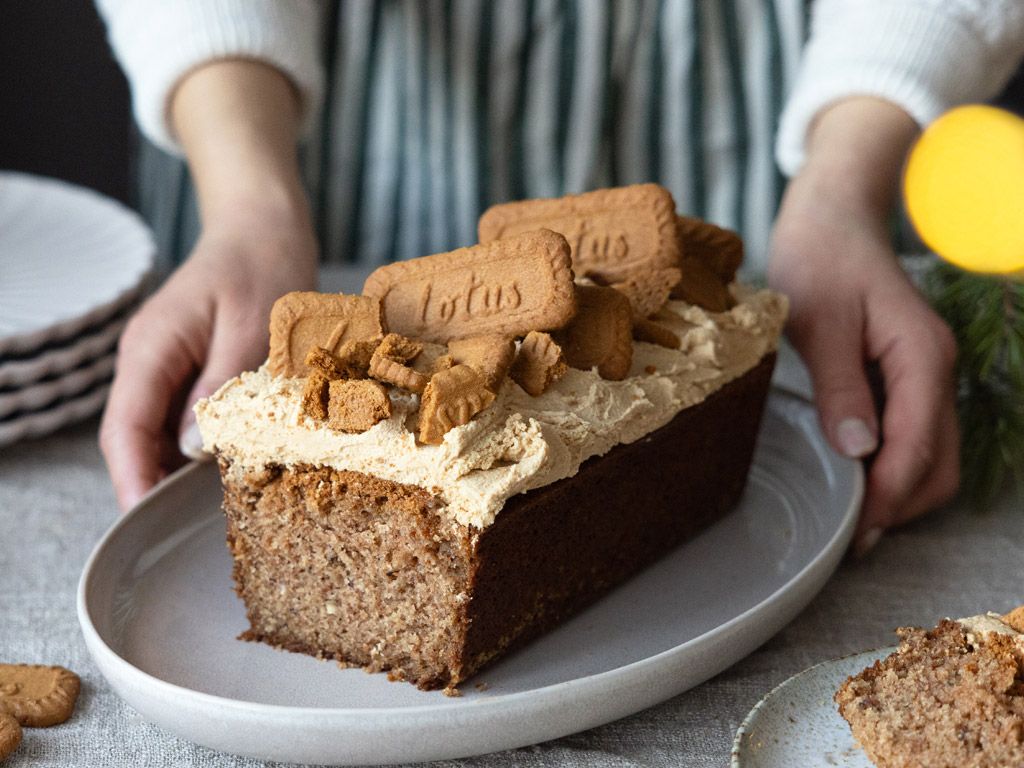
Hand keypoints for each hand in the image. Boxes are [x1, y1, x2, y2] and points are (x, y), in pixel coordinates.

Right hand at [100, 59, 314, 509]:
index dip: (133, 480)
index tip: (146, 522)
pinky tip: (221, 471)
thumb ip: (220, 386)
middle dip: (150, 487)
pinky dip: (194, 449)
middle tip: (181, 534)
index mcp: (151, 348)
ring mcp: (165, 366)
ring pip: (155, 433)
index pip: (124, 428)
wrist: (263, 227)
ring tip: (203, 515)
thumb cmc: (261, 265)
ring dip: (172, 473)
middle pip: (133, 439)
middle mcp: (148, 361)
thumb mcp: (250, 326)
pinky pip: (180, 419)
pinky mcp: (189, 370)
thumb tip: (189, 449)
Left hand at [769, 98, 959, 553]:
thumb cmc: (821, 257)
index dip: (891, 495)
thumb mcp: (821, 320)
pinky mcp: (904, 374)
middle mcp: (933, 368)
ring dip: (902, 491)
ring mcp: (922, 373)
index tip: (857, 532)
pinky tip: (857, 480)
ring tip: (853, 521)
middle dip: (903, 504)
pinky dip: (895, 466)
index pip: (919, 444)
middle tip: (851, 539)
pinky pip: (914, 434)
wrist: (830, 217)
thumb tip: (859, 450)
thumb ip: (842, 384)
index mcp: (921, 355)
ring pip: (933, 452)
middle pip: (939, 460)